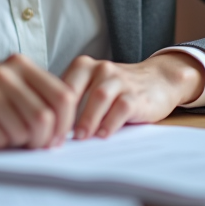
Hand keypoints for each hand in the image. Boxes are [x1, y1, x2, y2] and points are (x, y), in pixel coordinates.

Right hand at [0, 54, 76, 147]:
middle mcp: (7, 73)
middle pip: (47, 117)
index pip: (64, 96)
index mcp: (22, 65)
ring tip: (5, 135)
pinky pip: (4, 139)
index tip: (57, 138)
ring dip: (20, 143)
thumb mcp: (14, 92)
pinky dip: (1, 145)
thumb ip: (42, 101)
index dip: (66, 123)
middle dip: (44, 139)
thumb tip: (70, 130)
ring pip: (27, 130)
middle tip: (32, 145)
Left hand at [61, 52, 204, 139]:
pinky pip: (122, 107)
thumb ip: (73, 102)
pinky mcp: (137, 94)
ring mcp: (120, 80)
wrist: (159, 80)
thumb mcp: (93, 87)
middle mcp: (101, 69)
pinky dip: (111, 122)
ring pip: (100, 96)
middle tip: (57, 139)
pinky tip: (104, 135)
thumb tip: (48, 129)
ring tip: (80, 138)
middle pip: (77, 90)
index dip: (51, 111)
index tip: (44, 133)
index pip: (60, 88)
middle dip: (65, 117)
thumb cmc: (119, 89)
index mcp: (84, 66)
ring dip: (88, 119)